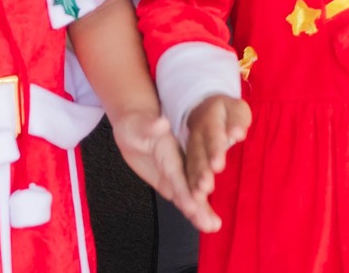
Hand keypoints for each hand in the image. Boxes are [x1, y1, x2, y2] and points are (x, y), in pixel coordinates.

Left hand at [113, 107, 219, 233]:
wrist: (136, 126)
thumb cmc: (136, 123)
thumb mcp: (139, 123)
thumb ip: (150, 126)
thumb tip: (161, 124)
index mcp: (172, 151)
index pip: (179, 171)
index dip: (186, 186)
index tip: (195, 202)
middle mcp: (179, 164)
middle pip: (189, 186)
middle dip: (200, 206)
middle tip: (211, 223)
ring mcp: (176, 174)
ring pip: (189, 195)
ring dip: (200, 211)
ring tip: (213, 227)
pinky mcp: (172, 182)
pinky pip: (182, 198)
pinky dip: (192, 210)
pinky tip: (203, 223)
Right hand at [183, 94, 250, 200]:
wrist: (207, 108)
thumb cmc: (227, 113)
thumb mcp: (236, 109)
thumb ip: (237, 120)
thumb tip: (238, 132)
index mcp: (209, 118)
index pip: (212, 134)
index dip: (214, 150)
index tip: (217, 165)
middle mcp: (196, 134)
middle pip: (197, 153)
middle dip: (201, 171)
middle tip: (205, 186)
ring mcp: (190, 148)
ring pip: (190, 166)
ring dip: (193, 183)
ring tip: (198, 198)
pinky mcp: (187, 160)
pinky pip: (187, 175)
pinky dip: (190, 190)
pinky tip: (196, 204)